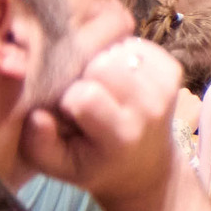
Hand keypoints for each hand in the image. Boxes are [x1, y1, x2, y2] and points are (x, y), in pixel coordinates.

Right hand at [18, 37, 183, 209]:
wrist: (144, 165)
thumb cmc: (92, 162)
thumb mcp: (58, 164)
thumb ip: (40, 143)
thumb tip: (38, 116)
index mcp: (121, 136)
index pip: (86, 95)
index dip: (69, 97)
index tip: (69, 110)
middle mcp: (150, 111)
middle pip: (104, 66)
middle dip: (86, 75)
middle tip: (85, 93)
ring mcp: (166, 90)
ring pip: (120, 51)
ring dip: (103, 62)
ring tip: (100, 85)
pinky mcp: (173, 72)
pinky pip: (138, 45)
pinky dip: (121, 53)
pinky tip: (116, 76)